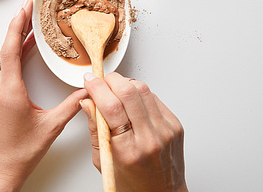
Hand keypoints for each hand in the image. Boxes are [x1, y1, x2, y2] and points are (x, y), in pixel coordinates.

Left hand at [0, 0, 88, 191]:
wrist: (1, 169)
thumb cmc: (21, 151)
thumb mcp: (51, 126)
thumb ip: (72, 105)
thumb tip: (88, 90)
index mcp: (10, 89)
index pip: (10, 48)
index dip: (18, 24)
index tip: (25, 7)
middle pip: (6, 47)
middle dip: (18, 24)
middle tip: (30, 7)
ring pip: (5, 57)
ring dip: (16, 38)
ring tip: (32, 23)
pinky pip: (6, 67)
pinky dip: (16, 53)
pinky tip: (27, 49)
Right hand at [80, 72, 187, 191]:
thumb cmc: (132, 183)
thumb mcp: (104, 160)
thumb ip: (95, 128)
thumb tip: (87, 101)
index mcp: (128, 150)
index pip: (110, 107)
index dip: (97, 87)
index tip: (89, 80)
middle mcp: (149, 138)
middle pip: (128, 92)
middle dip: (110, 80)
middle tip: (101, 82)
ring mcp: (165, 130)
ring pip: (143, 90)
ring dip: (125, 84)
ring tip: (115, 91)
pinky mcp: (174, 124)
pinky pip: (154, 97)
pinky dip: (139, 94)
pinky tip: (132, 102)